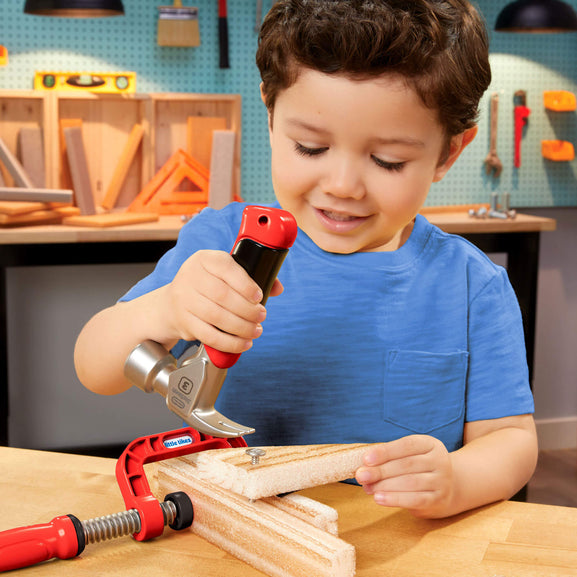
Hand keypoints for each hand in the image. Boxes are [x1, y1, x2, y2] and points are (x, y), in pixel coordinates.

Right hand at [160, 249, 282, 352]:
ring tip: (255, 330)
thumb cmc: (207, 286)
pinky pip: (209, 335)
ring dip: (241, 327)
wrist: (171, 304)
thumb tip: (276, 288)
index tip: (259, 297)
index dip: (246, 284)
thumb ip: (252, 276)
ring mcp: (184, 299)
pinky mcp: (183, 322)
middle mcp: (191, 276)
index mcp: (205, 259)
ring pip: (216, 316)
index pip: (226, 268)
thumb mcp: (224, 272)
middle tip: (261, 316)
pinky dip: (230, 342)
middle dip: (247, 309)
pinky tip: (243, 343)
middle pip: (222, 295)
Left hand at [355, 435, 453, 517]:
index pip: (406, 445)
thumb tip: (363, 468)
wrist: (448, 489)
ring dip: (385, 486)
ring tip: (368, 488)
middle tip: (361, 475)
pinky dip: (395, 499)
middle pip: (406, 465)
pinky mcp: (439, 500)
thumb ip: (388, 459)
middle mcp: (439, 460)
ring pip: (410, 482)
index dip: (385, 451)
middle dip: (380, 471)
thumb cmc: (418, 469)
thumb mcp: (408, 456)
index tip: (366, 459)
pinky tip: (379, 498)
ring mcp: (442, 481)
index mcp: (430, 444)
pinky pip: (415, 500)